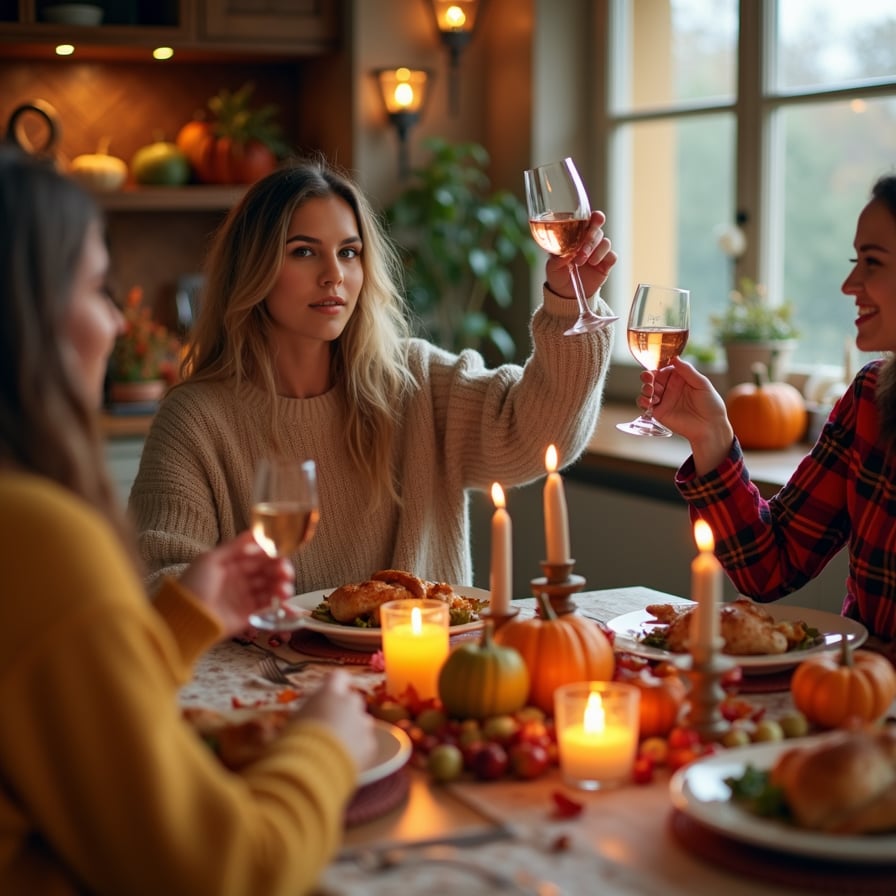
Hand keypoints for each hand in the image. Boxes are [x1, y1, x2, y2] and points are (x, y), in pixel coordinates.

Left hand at [178, 531, 294, 637]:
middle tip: (285, 572)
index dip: (271, 555)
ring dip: (281, 586)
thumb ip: (234, 547)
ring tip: (284, 589)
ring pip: (270, 589)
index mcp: (232, 565)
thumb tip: (253, 532)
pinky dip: (279, 604)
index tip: (281, 554)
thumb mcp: (210, 560)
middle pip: (267, 573)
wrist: (185, 618)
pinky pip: (268, 608)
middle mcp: (240, 581)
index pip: (257, 557)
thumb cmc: (194, 585)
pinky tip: (284, 601)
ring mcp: (244, 599)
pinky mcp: (247, 616)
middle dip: (279, 571)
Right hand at [298, 670, 376, 772]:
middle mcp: (349, 703)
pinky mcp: (370, 744)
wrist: (310, 770)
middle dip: (344, 709)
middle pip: (351, 699)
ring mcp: (362, 723)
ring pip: (361, 721)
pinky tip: (343, 760)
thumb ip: (305, 713)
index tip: (331, 692)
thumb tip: (303, 716)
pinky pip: (365, 743)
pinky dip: (358, 749)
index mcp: (329, 693)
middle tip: (330, 726)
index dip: (335, 684)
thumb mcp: (293, 722)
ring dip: (353, 729)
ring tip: (336, 747)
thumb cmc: (294, 742)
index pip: (338, 677)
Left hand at [545, 210, 617, 298]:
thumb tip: (567, 251)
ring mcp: (599, 252)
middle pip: (598, 230)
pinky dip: (604, 258)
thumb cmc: (558, 274)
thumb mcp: (552, 266)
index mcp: (578, 235)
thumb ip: (558, 256)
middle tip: (581, 251)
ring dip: (594, 251)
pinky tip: (594, 264)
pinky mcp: (606, 264)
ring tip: (581, 262)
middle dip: (591, 238)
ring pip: (606, 242)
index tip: (594, 219)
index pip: (589, 221)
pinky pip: (612, 256)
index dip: (594, 218)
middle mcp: (590, 241)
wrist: (565, 293)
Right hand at [646, 357, 734, 472]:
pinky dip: (642, 401)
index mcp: (679, 378)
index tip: (656, 366)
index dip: (658, 366)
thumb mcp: (702, 384)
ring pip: (646, 390)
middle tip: (649, 378)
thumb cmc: (711, 404)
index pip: (664, 368)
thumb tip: (674, 357)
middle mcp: (669, 387)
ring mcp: (663, 400)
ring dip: (645, 388)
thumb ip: (687, 371)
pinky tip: (649, 402)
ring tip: (651, 391)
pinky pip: (645, 405)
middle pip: (652, 378)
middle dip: (647, 376)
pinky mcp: (658, 412)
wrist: (710, 427)